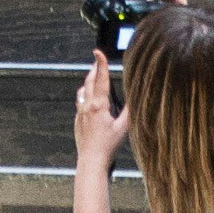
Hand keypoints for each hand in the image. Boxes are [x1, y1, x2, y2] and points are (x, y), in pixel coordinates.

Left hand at [74, 52, 130, 167]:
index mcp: (99, 106)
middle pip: (89, 81)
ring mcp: (80, 113)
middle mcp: (87, 107)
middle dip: (94, 69)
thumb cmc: (108, 146)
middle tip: (98, 60)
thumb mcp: (124, 127)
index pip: (100, 79)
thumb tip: (136, 98)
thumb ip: (129, 111)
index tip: (98, 52)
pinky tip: (89, 96)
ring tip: (94, 75)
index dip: (101, 64)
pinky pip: (80, 102)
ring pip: (82, 90)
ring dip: (88, 81)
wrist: (91, 160)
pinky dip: (85, 94)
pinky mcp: (77, 120)